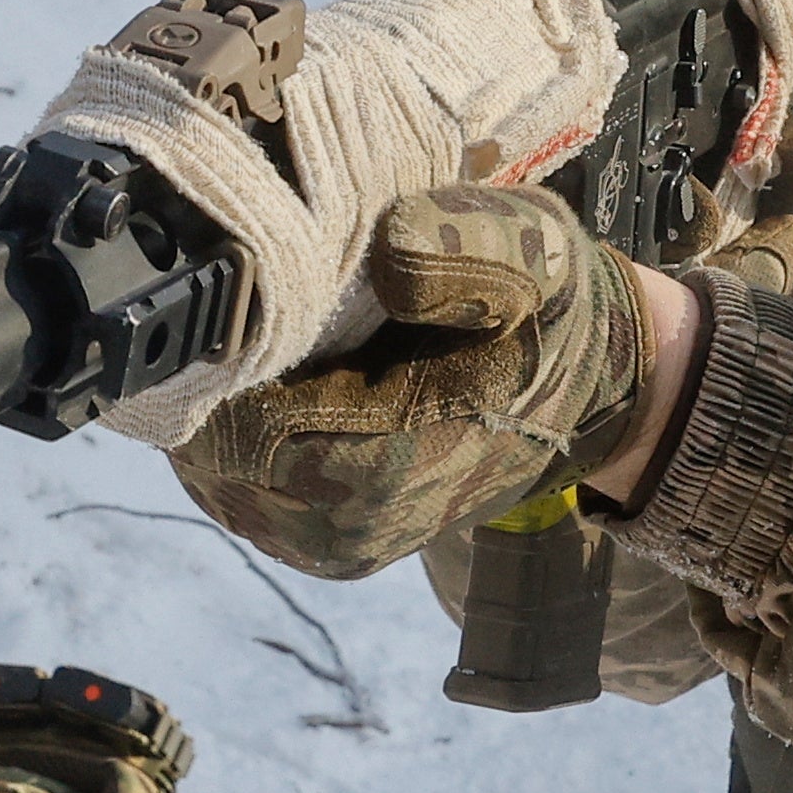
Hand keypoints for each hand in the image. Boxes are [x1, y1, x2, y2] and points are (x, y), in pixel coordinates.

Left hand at [175, 182, 661, 577]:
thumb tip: (390, 254)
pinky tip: (282, 370)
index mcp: (378, 467)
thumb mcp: (533, 258)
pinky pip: (230, 477)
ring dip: (224, 395)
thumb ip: (470, 249)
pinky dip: (239, 421)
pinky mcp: (308, 539)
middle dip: (214, 369)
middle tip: (250, 289)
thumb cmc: (550, 315)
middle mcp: (336, 529)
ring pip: (206, 462)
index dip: (218, 347)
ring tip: (272, 328)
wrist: (589, 392)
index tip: (239, 279)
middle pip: (204, 442)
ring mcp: (317, 543)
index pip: (228, 416)